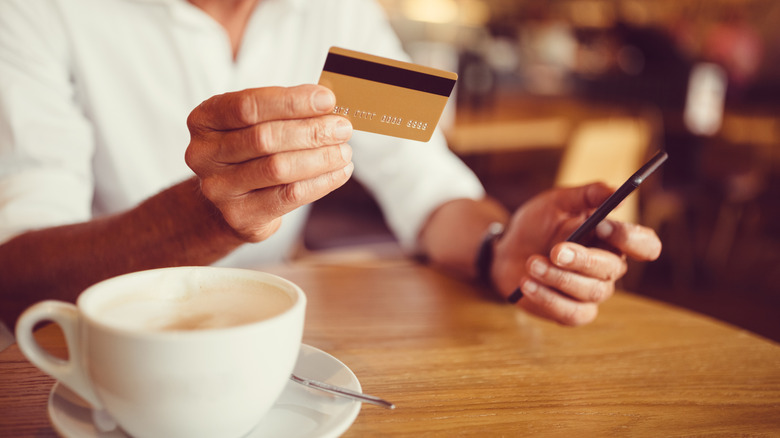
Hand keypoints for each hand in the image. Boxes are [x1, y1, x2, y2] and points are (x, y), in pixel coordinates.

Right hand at [185, 85, 353, 241]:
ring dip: (320, 158)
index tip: (327, 100)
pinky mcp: (239, 216)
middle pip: (264, 138)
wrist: (230, 202)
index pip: (248, 106)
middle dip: (311, 131)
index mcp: (204, 119)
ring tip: (345, 151)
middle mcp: (203, 154)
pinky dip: (320, 183)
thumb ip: (284, 111)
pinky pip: (288, 197)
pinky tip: (339, 173)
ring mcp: (217, 189)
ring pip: (277, 169)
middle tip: (343, 128)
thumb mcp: (256, 123)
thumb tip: (328, 104)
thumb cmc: (250, 152)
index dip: (291, 102)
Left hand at [491, 183, 661, 325]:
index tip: (602, 226)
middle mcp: (608, 268)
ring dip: (558, 277)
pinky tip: (527, 285)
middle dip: (582, 260)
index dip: (630, 238)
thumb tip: (615, 190)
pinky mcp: (571, 312)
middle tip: (555, 251)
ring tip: (531, 263)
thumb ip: (587, 195)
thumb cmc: (537, 225)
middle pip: (612, 269)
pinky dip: (548, 299)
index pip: (645, 245)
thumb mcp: (557, 202)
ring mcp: (591, 293)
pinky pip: (571, 314)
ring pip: (590, 292)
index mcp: (613, 240)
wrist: (506, 250)